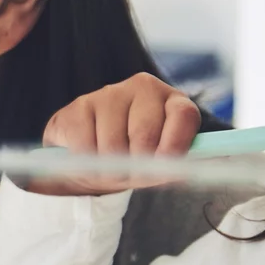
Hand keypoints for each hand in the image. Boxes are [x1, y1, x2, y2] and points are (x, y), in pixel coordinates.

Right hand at [26, 74, 201, 196]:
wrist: (94, 159)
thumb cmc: (135, 159)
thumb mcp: (158, 167)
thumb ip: (170, 166)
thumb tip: (174, 171)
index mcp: (173, 101)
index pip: (183, 114)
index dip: (176, 144)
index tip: (167, 168)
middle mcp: (144, 88)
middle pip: (145, 132)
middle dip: (138, 164)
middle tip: (132, 176)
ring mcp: (111, 93)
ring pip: (113, 142)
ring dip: (109, 168)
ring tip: (110, 168)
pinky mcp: (80, 104)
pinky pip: (85, 143)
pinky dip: (86, 162)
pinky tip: (89, 157)